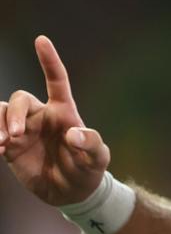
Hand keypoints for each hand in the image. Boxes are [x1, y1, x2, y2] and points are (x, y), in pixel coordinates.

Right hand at [0, 36, 109, 205]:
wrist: (72, 193)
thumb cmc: (89, 169)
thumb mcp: (98, 158)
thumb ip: (90, 144)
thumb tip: (73, 134)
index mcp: (64, 112)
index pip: (56, 80)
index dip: (49, 60)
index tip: (41, 40)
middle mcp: (41, 116)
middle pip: (19, 99)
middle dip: (14, 114)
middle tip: (16, 136)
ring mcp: (24, 130)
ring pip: (0, 112)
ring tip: (2, 143)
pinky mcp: (11, 147)